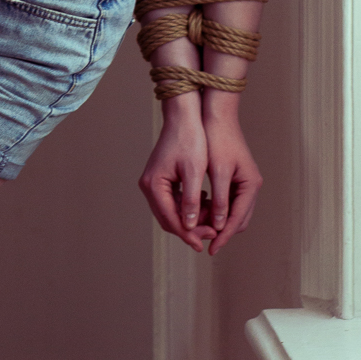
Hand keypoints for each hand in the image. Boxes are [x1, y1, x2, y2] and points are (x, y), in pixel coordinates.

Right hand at [138, 100, 215, 252]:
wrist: (183, 116)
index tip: (204, 244)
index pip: (171, 219)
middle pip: (168, 219)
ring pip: (171, 212)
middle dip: (190, 228)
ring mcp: (153, 183)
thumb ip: (191, 200)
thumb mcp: (194, 171)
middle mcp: (149, 186)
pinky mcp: (160, 179)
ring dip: (190, 218)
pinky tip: (205, 203)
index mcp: (154, 185)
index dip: (188, 234)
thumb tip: (189, 226)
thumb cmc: (190, 139)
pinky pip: (172, 201)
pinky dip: (188, 206)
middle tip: (211, 233)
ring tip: (212, 219)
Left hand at [200, 103, 262, 254]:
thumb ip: (219, 199)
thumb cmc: (218, 140)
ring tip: (197, 228)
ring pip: (231, 213)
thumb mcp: (218, 171)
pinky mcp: (235, 179)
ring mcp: (244, 183)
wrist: (218, 116)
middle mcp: (251, 186)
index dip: (223, 237)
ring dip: (216, 222)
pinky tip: (199, 210)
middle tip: (201, 241)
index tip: (209, 250)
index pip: (237, 220)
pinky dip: (214, 210)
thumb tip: (219, 226)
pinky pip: (227, 202)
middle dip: (220, 232)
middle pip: (237, 220)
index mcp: (250, 185)